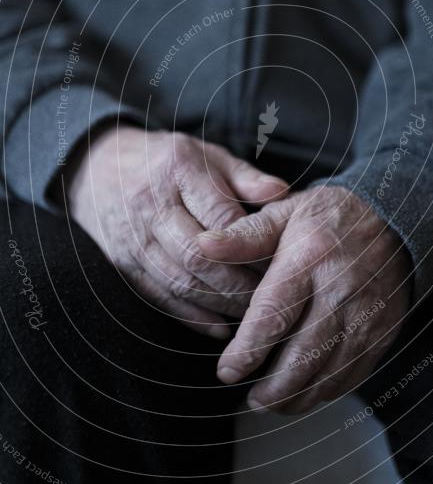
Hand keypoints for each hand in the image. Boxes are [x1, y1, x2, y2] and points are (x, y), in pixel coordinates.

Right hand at [63, 125, 287, 337]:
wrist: (99, 168)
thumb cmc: (168, 161)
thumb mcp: (208, 155)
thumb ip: (245, 177)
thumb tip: (283, 193)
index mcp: (178, 169)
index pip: (221, 216)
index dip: (252, 244)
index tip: (280, 260)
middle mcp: (151, 205)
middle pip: (199, 256)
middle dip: (239, 283)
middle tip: (270, 297)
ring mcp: (133, 237)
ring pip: (180, 282)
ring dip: (219, 305)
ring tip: (252, 315)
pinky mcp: (122, 264)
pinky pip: (159, 297)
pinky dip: (192, 318)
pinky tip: (221, 329)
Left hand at [198, 185, 410, 409]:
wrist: (394, 221)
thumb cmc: (329, 218)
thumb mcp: (286, 213)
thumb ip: (245, 236)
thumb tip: (203, 247)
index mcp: (309, 260)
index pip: (273, 315)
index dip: (248, 351)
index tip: (227, 372)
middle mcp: (339, 292)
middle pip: (302, 355)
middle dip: (272, 389)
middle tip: (251, 399)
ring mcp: (365, 316)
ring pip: (328, 373)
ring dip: (298, 397)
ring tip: (272, 402)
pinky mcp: (382, 333)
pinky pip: (352, 374)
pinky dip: (326, 391)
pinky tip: (305, 392)